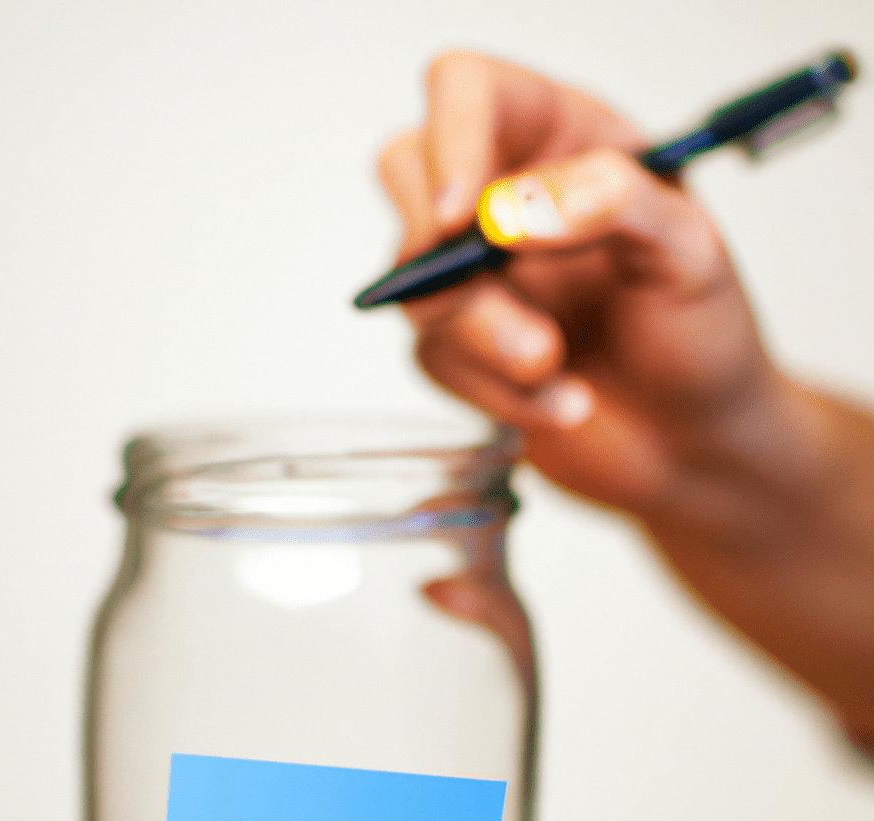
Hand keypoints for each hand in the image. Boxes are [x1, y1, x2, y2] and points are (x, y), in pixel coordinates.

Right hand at [379, 50, 769, 514]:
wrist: (690, 441)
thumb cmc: (702, 334)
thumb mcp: (690, 253)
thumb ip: (615, 204)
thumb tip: (514, 209)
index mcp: (563, 141)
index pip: (470, 91)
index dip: (452, 139)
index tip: (465, 216)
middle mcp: (506, 199)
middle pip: (406, 169)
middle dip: (442, 245)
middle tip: (497, 289)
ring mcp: (475, 277)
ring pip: (415, 282)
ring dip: (484, 336)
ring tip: (554, 366)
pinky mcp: (459, 347)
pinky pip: (435, 359)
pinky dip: (498, 391)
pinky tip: (561, 402)